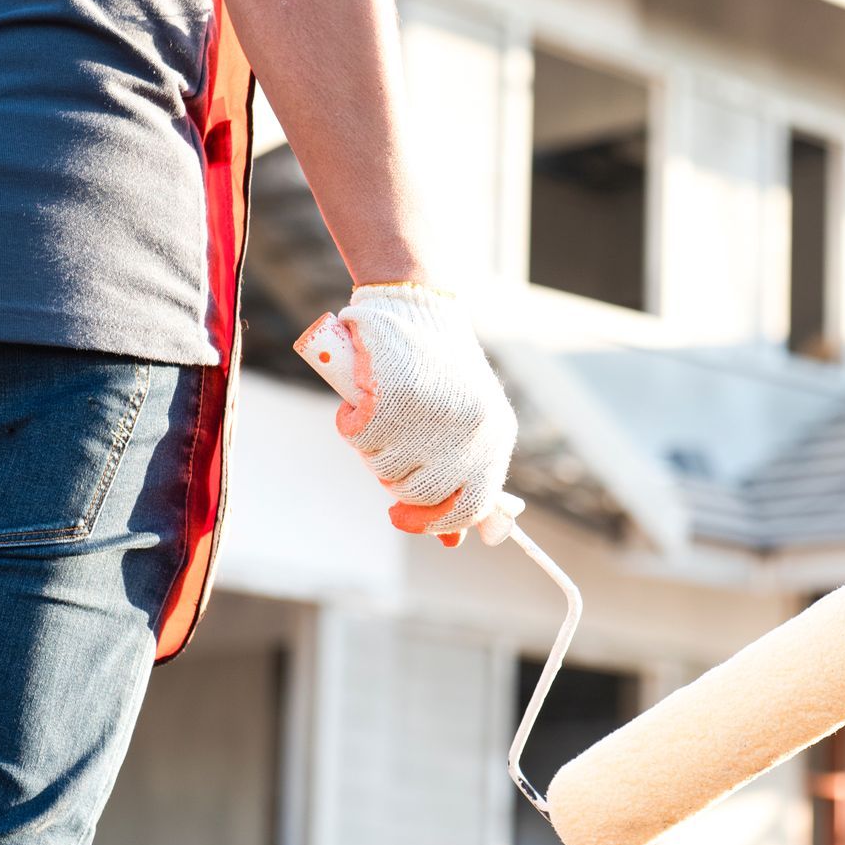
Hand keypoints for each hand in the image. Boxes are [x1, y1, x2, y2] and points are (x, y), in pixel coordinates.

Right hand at [333, 284, 517, 544]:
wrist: (417, 302)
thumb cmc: (437, 366)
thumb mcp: (463, 422)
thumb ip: (460, 478)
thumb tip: (454, 542)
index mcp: (496, 437)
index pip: (471, 506)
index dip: (433, 521)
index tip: (398, 517)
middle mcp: (472, 432)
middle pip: (418, 494)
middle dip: (391, 478)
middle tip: (383, 445)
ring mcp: (435, 417)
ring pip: (383, 468)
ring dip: (369, 445)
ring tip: (378, 409)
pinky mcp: (396, 398)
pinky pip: (357, 436)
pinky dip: (348, 420)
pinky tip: (358, 398)